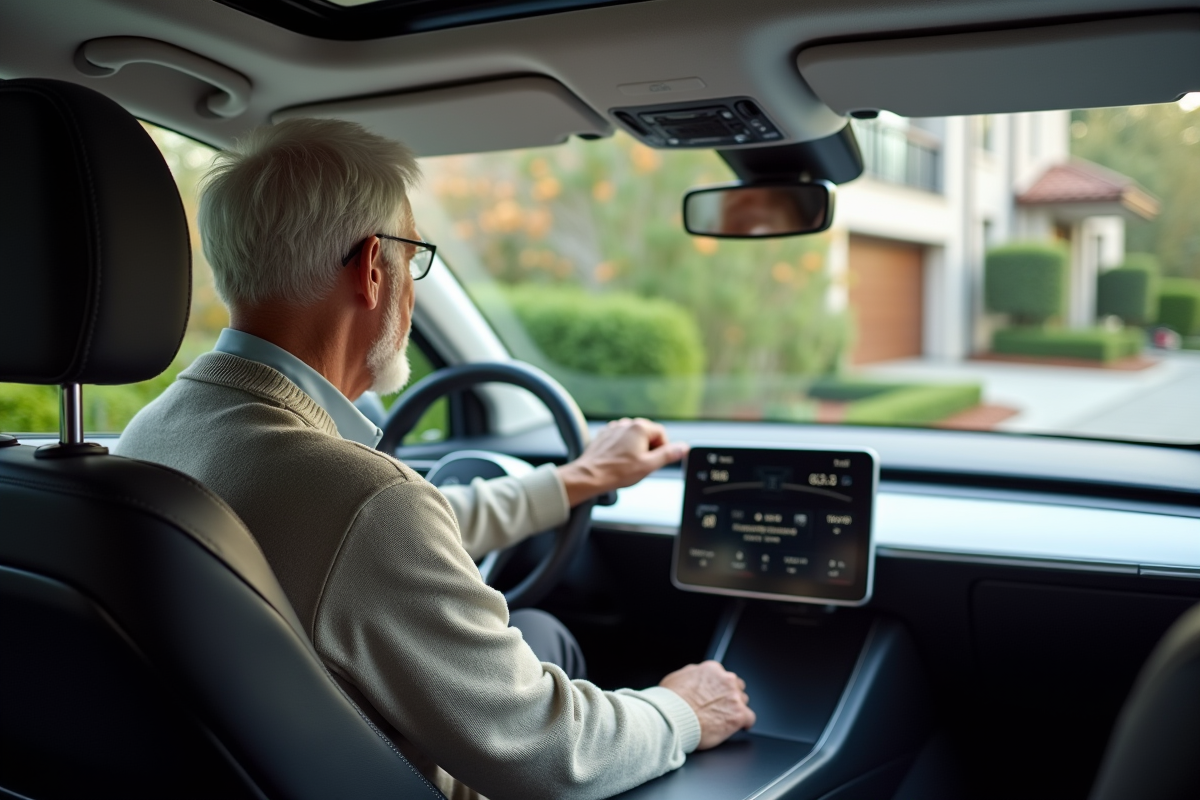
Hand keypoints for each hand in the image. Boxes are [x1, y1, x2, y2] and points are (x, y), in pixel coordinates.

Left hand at [557, 417, 687, 506]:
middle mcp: (626, 423)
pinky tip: (619, 461)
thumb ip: (668, 454)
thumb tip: (683, 447)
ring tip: (629, 465)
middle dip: (648, 449)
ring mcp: (614, 428)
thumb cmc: (617, 471)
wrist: (591, 475)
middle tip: (642, 465)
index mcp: (639, 427)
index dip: (662, 448)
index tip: (655, 461)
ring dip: (635, 449)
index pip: (661, 433)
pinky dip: (623, 448)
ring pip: (633, 437)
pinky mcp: (604, 435)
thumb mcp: (649, 466)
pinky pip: (620, 439)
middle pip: (647, 434)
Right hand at [659, 660, 755, 749]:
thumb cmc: (670, 702)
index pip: (722, 676)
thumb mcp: (677, 678)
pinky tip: (741, 727)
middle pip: (736, 687)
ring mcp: (734, 697)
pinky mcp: (738, 715)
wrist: (671, 719)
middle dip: (729, 696)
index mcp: (712, 669)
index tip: (715, 696)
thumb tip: (695, 678)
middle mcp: (726, 680)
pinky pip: (750, 718)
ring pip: (743, 702)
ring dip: (735, 709)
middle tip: (719, 707)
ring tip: (725, 718)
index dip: (719, 688)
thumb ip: (692, 675)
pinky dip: (745, 723)